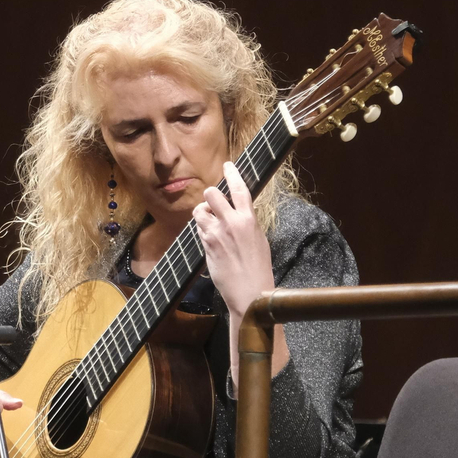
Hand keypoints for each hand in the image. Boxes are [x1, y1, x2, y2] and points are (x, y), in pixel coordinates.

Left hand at [192, 160, 275, 315]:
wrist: (249, 292)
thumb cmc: (258, 267)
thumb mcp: (259, 239)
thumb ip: (248, 222)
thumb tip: (239, 211)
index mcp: (249, 220)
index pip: (239, 189)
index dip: (232, 173)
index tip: (228, 165)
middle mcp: (231, 223)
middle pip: (212, 193)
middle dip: (211, 195)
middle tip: (214, 203)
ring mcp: (216, 234)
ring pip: (200, 210)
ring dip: (203, 212)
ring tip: (211, 222)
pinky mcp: (206, 245)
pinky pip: (198, 228)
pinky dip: (201, 228)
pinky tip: (210, 236)